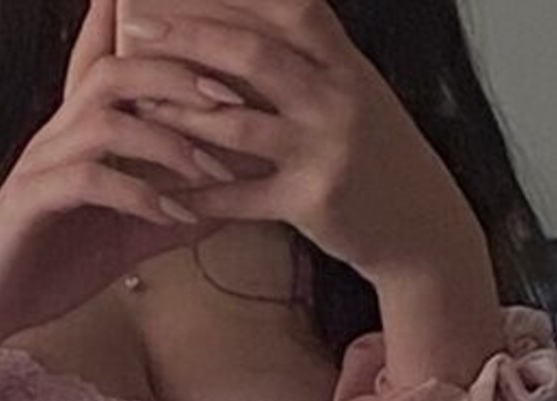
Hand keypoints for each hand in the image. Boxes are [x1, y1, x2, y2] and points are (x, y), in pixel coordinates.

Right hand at [0, 0, 234, 358]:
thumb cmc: (49, 268)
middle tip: (233, 103)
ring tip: (211, 173)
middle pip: (117, 70)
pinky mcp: (29, 202)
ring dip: (167, 140)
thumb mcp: (124, 240)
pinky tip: (170, 216)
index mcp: (78, 133)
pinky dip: (136, 193)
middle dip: (178, 78)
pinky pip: (88, 179)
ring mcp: (41, 165)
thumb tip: (228, 205)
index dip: (158, 43)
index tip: (221, 55)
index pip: (113, 63)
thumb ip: (169, 217)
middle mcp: (57, 134)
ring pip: (106, 119)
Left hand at [120, 0, 483, 286]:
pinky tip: (163, 190)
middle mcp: (337, 97)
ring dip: (182, 116)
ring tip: (138, 107)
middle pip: (253, 56)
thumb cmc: (371, 153)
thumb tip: (242, 22)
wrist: (419, 223)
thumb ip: (306, 57)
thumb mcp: (350, 91)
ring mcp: (325, 150)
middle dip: (190, 38)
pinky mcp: (312, 201)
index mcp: (344, 62)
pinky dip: (201, 194)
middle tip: (137, 29)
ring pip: (240, 125)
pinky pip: (243, 197)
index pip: (288, 8)